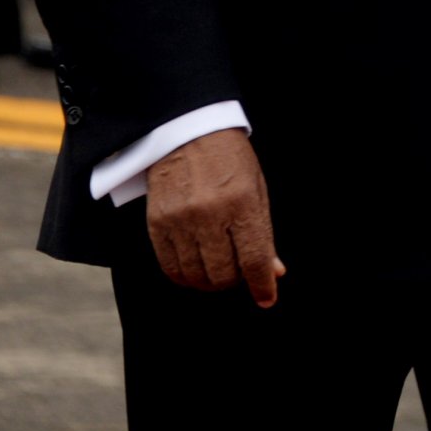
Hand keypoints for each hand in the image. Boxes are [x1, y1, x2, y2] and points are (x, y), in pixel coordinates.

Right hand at [145, 129, 282, 305]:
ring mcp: (180, 221)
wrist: (187, 131)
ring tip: (217, 273)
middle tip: (239, 275)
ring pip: (195, 275)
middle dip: (234, 282)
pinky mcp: (156, 224)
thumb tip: (274, 272)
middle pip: (222, 273)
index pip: (254, 258)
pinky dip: (184, 276)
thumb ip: (263, 233)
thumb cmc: (230, 160)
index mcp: (242, 203)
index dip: (262, 284)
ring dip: (209, 282)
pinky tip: (194, 270)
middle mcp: (209, 215)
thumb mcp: (257, 190)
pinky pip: (169, 266)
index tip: (267, 299)